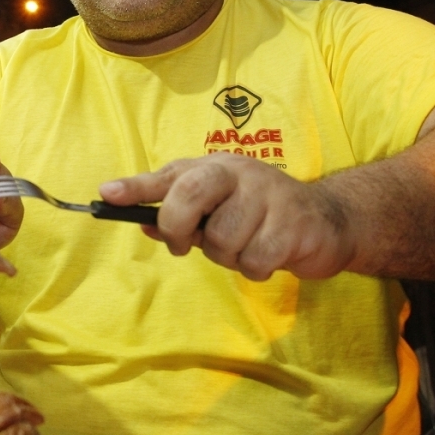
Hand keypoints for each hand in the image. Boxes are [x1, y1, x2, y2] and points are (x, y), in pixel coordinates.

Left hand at [99, 155, 353, 279]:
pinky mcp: (294, 224)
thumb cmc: (258, 214)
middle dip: (178, 227)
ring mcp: (269, 195)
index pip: (170, 174)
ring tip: (245, 246)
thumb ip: (177, 211)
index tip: (106, 195)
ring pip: (222, 240)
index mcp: (215, 167)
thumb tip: (135, 218)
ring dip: (228, 256)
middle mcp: (240, 173)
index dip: (135, 186)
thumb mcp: (216, 207)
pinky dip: (255, 268)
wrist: (328, 220)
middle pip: (190, 195)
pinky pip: (254, 260)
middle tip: (184, 245)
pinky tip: (269, 255)